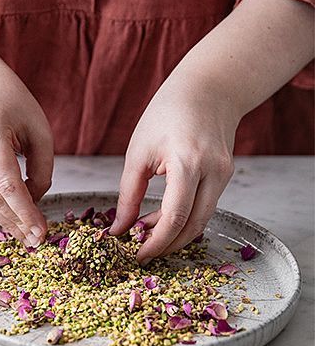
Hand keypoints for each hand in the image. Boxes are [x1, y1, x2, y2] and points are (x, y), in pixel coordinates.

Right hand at [0, 65, 53, 246]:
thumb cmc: (10, 99)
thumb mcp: (37, 125)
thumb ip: (41, 165)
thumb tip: (33, 200)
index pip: (7, 182)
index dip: (25, 211)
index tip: (41, 232)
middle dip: (14, 222)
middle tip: (35, 242)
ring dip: (3, 219)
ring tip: (25, 236)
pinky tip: (10, 216)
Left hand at [110, 75, 236, 262]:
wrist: (207, 90)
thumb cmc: (166, 115)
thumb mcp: (137, 153)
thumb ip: (128, 194)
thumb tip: (119, 229)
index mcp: (187, 162)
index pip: (175, 216)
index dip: (156, 242)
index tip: (136, 255)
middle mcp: (213, 171)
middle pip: (193, 225)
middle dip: (166, 245)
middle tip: (140, 252)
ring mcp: (224, 175)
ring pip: (201, 219)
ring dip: (174, 233)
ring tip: (145, 234)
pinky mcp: (226, 176)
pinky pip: (205, 206)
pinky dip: (183, 218)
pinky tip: (160, 219)